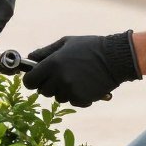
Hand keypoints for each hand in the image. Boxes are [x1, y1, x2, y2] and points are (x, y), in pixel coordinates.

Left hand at [22, 31, 141, 107]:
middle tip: (61, 75)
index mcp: (52, 63)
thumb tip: (30, 58)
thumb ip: (45, 52)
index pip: (30, 81)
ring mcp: (70, 90)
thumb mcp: (66, 43)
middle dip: (48, 85)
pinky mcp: (81, 99)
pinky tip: (85, 84)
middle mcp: (59, 79)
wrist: (115, 58)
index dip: (31, 80)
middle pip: (43, 91)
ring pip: (57, 97)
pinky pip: (71, 102)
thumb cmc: (89, 47)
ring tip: (76, 78)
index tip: (36, 78)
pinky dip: (76, 96)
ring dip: (63, 90)